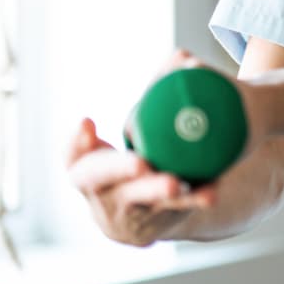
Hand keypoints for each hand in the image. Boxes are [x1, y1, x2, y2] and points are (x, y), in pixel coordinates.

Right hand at [65, 52, 218, 247]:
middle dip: (118, 169)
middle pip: (100, 182)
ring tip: (177, 183)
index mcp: (87, 168)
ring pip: (140, 202)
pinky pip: (176, 212)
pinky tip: (211, 192)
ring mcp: (125, 214)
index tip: (88, 122)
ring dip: (158, 191)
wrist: (157, 206)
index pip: (72, 157)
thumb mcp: (141, 128)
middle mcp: (100, 193)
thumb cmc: (145, 153)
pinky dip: (193, 200)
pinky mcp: (155, 225)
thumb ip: (158, 92)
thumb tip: (182, 57)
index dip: (75, 143)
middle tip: (140, 162)